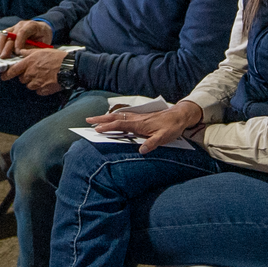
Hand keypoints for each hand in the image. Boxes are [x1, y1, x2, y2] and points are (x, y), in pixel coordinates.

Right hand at [0, 19, 53, 57]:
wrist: (42, 29)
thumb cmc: (43, 37)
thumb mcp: (43, 42)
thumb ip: (33, 47)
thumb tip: (22, 54)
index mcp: (32, 25)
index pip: (23, 32)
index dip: (19, 42)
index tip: (18, 52)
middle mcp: (21, 24)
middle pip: (11, 34)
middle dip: (7, 46)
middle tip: (4, 56)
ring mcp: (15, 27)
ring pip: (4, 34)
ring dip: (0, 44)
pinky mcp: (10, 30)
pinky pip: (3, 35)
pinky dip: (0, 43)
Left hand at [1, 47, 67, 93]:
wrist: (69, 67)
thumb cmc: (56, 57)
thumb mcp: (41, 50)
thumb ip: (28, 52)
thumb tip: (20, 51)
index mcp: (29, 63)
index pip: (13, 71)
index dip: (6, 75)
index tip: (3, 77)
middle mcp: (31, 73)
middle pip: (22, 79)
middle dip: (26, 76)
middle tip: (35, 71)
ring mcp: (37, 83)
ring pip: (29, 85)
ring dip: (33, 82)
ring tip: (43, 76)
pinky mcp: (43, 90)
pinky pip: (38, 91)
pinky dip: (41, 88)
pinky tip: (47, 81)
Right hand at [88, 99, 203, 153]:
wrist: (180, 116)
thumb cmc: (172, 127)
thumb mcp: (164, 138)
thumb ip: (152, 143)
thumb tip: (141, 150)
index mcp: (140, 124)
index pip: (120, 125)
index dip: (108, 127)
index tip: (96, 129)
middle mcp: (136, 119)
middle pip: (115, 118)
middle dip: (101, 119)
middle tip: (88, 120)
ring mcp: (138, 117)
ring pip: (118, 116)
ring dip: (106, 117)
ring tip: (95, 120)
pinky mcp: (140, 117)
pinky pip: (124, 116)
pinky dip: (115, 116)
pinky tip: (112, 118)